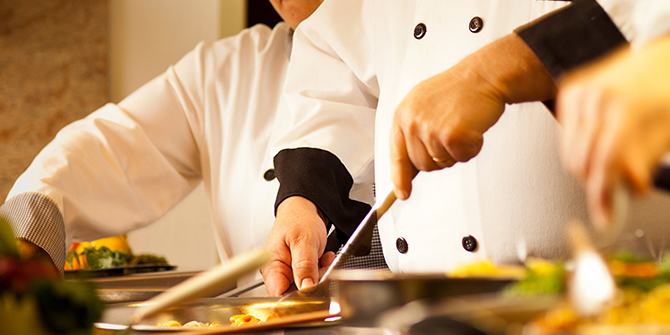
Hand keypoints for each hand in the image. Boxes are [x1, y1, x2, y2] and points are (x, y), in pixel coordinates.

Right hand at [261, 196, 332, 295]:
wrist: (305, 208)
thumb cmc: (297, 219)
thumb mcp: (304, 240)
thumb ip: (304, 265)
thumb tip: (305, 288)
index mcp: (272, 267)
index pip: (278, 296)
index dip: (294, 299)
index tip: (311, 292)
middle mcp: (278, 273)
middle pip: (295, 294)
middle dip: (313, 285)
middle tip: (322, 269)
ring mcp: (290, 273)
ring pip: (307, 288)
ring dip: (319, 277)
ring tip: (323, 259)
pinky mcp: (301, 272)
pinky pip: (313, 280)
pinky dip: (322, 272)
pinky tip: (324, 259)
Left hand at [391, 34, 556, 198]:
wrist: (484, 75)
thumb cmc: (459, 91)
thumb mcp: (425, 106)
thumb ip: (414, 134)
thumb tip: (409, 168)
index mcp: (403, 114)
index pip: (397, 155)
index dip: (399, 178)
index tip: (401, 194)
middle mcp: (412, 122)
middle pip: (422, 165)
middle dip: (439, 157)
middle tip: (452, 133)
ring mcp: (430, 129)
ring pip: (441, 163)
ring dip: (456, 151)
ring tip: (462, 126)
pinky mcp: (450, 135)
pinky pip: (461, 158)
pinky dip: (472, 148)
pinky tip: (472, 128)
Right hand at [557, 37, 669, 228]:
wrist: (659, 56)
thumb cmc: (666, 90)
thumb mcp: (668, 130)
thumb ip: (645, 161)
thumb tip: (628, 190)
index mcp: (625, 106)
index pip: (604, 161)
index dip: (603, 194)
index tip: (604, 217)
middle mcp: (596, 98)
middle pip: (582, 162)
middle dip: (597, 184)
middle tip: (614, 192)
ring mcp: (578, 93)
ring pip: (569, 154)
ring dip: (588, 168)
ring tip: (610, 162)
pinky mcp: (568, 93)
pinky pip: (565, 137)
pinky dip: (580, 148)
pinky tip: (598, 140)